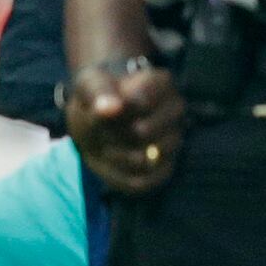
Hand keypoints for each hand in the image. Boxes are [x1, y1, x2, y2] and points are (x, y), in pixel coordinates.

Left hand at [66, 56, 186, 196]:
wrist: (101, 117)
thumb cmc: (98, 96)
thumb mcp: (90, 84)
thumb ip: (99, 93)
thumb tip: (110, 107)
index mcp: (161, 84)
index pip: (139, 102)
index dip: (113, 110)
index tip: (101, 107)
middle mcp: (175, 111)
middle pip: (142, 132)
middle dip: (112, 134)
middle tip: (101, 129)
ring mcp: (174, 140)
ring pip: (144, 160)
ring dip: (114, 156)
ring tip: (105, 144)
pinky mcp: (165, 167)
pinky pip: (144, 181)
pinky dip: (121, 176)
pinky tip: (112, 161)